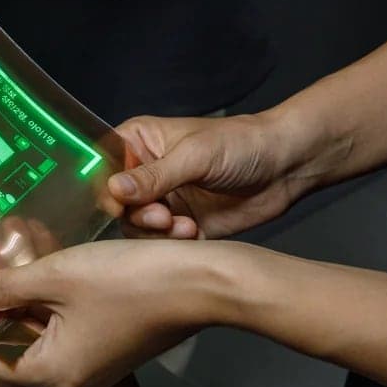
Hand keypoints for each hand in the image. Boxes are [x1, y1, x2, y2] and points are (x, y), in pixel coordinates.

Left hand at [0, 240, 240, 386]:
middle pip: (18, 345)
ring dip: (33, 296)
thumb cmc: (132, 282)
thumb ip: (4, 287)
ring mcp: (97, 366)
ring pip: (44, 333)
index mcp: (54, 373)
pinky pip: (71, 328)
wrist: (202, 283)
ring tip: (31, 254)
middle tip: (2, 258)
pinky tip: (61, 265)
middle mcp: (75, 380)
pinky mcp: (114, 347)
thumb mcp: (55, 275)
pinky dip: (59, 300)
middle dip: (6, 302)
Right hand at [108, 112, 321, 239]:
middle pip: (116, 203)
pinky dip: (173, 244)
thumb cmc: (240, 143)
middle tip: (161, 217)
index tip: (118, 205)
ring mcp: (162, 200)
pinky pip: (161, 244)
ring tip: (182, 226)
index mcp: (138, 143)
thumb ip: (154, 176)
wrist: (285, 166)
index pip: (102, 166)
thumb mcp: (194, 155)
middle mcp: (145, 173)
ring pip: (135, 227)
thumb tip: (114, 190)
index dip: (104, 188)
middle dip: (136, 214)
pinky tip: (193, 233)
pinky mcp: (181, 225)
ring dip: (154, 233)